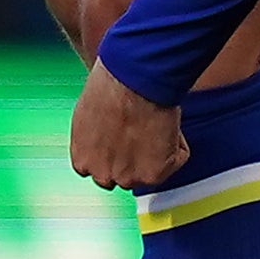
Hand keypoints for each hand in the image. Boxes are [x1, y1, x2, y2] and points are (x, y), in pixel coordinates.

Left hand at [67, 60, 185, 191]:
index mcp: (82, 159)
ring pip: (147, 172)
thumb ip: (96, 136)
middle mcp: (102, 173)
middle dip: (132, 158)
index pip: (98, 169)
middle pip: (121, 176)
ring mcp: (128, 178)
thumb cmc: (111, 85)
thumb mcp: (89, 114)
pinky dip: (177, 143)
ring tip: (155, 123)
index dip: (112, 153)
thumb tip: (108, 133)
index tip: (121, 140)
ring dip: (155, 153)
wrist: (133, 80)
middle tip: (143, 132)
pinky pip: (175, 161)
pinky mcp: (154, 175)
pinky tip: (167, 122)